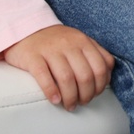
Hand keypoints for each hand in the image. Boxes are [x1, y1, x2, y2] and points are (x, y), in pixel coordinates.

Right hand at [2, 24, 116, 110]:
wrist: (26, 28)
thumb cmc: (56, 41)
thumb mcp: (79, 41)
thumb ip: (95, 53)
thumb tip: (107, 75)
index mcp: (83, 41)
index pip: (100, 67)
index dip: (101, 86)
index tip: (94, 94)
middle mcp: (68, 44)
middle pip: (85, 76)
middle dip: (86, 95)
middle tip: (81, 102)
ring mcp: (50, 50)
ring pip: (66, 78)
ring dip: (70, 97)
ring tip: (69, 105)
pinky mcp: (32, 56)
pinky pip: (43, 77)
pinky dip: (51, 91)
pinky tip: (54, 100)